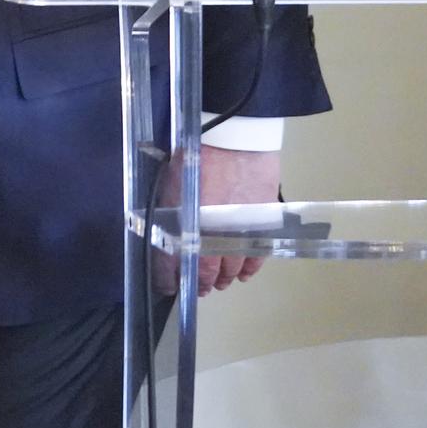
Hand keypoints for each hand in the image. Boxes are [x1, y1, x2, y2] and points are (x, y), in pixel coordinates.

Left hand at [150, 146, 279, 296]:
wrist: (232, 139)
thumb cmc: (194, 157)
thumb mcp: (171, 185)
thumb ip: (168, 213)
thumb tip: (164, 233)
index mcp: (182, 227)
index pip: (172, 265)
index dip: (169, 279)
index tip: (169, 287)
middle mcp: (211, 238)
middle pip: (205, 273)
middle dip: (200, 283)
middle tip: (198, 288)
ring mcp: (239, 234)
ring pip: (232, 268)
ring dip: (224, 278)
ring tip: (219, 282)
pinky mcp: (262, 227)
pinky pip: (257, 257)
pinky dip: (250, 269)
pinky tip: (244, 274)